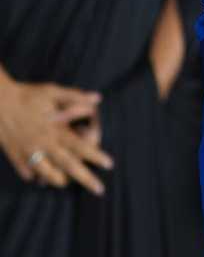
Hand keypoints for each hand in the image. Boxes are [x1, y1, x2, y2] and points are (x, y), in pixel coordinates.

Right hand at [0, 78, 113, 193]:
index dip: (96, 155)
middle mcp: (43, 144)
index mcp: (55, 130)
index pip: (80, 146)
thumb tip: (98, 99)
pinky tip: (39, 177)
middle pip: (68, 166)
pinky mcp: (14, 155)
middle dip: (85, 178)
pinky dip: (34, 175)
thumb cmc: (28, 95)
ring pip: (46, 173)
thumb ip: (76, 96)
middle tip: (99, 190)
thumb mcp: (53, 91)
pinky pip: (26, 171)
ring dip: (58, 179)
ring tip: (66, 182)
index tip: (110, 164)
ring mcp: (28, 152)